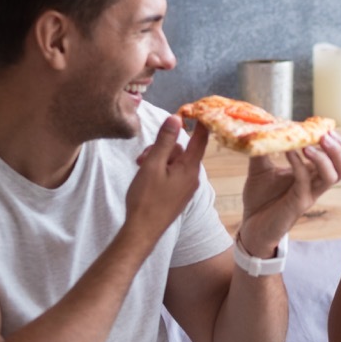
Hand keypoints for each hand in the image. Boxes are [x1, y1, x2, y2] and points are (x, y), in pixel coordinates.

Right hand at [124, 115, 206, 245]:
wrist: (142, 231)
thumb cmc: (146, 199)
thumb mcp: (152, 165)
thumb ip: (165, 141)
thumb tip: (176, 118)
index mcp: (190, 168)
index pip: (200, 139)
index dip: (199, 123)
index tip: (198, 110)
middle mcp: (193, 177)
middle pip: (182, 150)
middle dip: (163, 148)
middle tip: (142, 155)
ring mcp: (187, 187)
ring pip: (175, 162)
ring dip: (158, 159)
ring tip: (140, 166)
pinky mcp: (179, 195)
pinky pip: (173, 174)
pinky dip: (160, 171)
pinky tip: (146, 176)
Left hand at [236, 130, 340, 254]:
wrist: (250, 226)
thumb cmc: (259, 199)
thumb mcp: (260, 168)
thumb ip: (263, 148)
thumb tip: (260, 126)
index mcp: (312, 174)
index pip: (337, 156)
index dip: (336, 141)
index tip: (323, 126)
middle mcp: (316, 185)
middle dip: (338, 148)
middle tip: (324, 134)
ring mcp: (309, 194)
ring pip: (333, 176)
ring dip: (325, 157)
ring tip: (310, 144)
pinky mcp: (298, 204)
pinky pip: (306, 181)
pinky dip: (299, 164)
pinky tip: (289, 152)